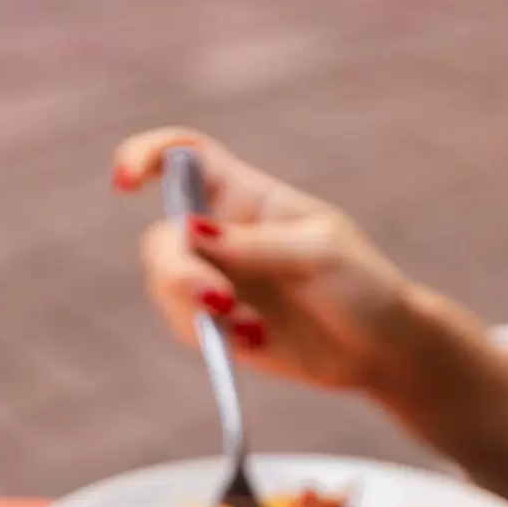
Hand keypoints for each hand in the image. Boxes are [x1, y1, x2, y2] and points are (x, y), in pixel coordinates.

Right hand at [115, 126, 410, 391]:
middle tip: (218, 302)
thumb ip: (256, 245)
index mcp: (247, 197)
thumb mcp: (318, 254)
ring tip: (250, 328)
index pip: (186, 158)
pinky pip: (187, 327)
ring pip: (166, 287)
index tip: (126, 180)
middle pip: (163, 238)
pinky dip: (211, 339)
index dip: (148, 156)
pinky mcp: (222, 329)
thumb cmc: (362, 286)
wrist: (381, 350)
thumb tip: (191, 233)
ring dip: (194, 310)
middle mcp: (224, 237)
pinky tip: (257, 341)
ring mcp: (220, 283)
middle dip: (177, 271)